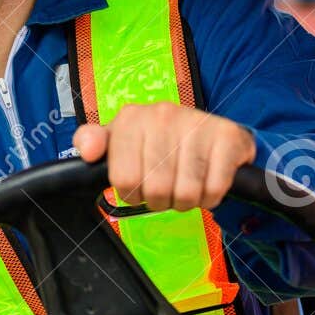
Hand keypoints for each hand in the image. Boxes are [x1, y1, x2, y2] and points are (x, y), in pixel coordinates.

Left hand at [72, 103, 254, 211]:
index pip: (123, 180)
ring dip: (186, 201)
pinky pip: (213, 190)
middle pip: (155, 190)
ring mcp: (197, 123)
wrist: (213, 131)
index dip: (132, 193)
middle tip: (167, 187)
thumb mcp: (120, 139)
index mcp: (131, 117)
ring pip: (185, 194)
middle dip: (161, 200)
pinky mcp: (227, 137)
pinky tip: (207, 181)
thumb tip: (86, 151)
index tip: (139, 185)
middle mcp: (163, 114)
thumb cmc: (160, 141)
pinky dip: (210, 197)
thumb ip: (93, 142)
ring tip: (186, 184)